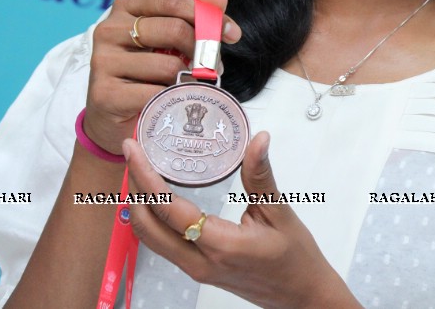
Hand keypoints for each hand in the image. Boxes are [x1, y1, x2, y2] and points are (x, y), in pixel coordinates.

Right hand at [84, 0, 241, 155]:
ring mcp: (103, 61)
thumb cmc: (147, 73)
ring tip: (192, 85)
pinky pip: (156, 93)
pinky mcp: (104, 93)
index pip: (173, 0)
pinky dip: (173, 99)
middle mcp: (109, 29)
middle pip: (174, 30)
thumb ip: (196, 17)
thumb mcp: (172, 41)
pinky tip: (173, 101)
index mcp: (126, 7)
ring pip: (168, 65)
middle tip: (214, 68)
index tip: (232, 34)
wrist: (115, 117)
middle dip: (204, 51)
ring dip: (190, 79)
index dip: (207, 15)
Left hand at [123, 132, 360, 308]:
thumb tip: (258, 140)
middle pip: (148, 226)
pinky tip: (158, 198)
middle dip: (134, 187)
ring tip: (140, 171)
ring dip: (140, 205)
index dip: (147, 177)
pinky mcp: (198, 271)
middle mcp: (200, 262)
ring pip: (151, 239)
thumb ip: (261, 176)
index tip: (134, 150)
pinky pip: (163, 245)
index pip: (170, 209)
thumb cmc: (296, 257)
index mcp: (221, 244)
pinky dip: (152, 219)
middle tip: (133, 154)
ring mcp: (196, 270)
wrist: (302, 295)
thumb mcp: (280, 212)